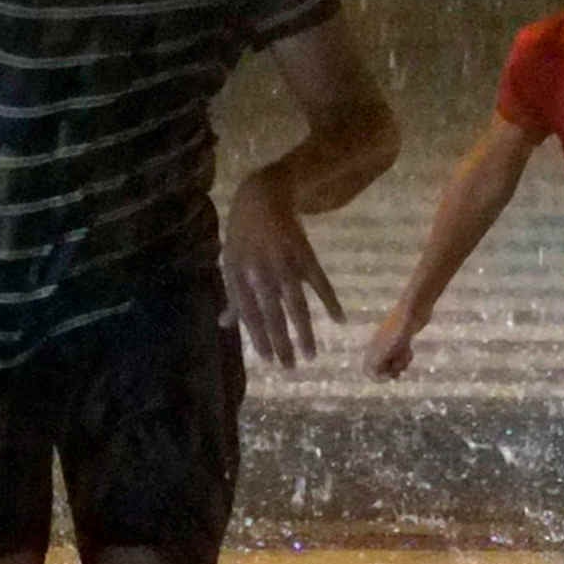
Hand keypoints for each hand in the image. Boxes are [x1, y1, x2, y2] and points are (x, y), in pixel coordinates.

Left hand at [222, 171, 341, 367]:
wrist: (263, 196)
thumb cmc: (243, 234)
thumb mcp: (231, 262)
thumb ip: (232, 296)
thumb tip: (224, 326)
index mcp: (238, 274)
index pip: (249, 313)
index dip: (258, 338)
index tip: (269, 360)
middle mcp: (260, 271)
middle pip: (272, 314)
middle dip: (281, 343)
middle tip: (290, 367)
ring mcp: (284, 262)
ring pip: (296, 303)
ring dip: (304, 331)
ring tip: (311, 354)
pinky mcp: (304, 253)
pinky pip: (319, 282)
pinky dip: (330, 300)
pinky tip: (339, 319)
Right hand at [365, 302, 424, 380]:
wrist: (414, 308)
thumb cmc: (401, 327)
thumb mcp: (391, 347)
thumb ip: (380, 362)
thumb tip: (374, 376)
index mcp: (374, 348)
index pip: (369, 370)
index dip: (378, 377)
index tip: (390, 375)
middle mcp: (379, 346)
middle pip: (382, 368)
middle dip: (392, 371)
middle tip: (401, 365)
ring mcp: (391, 343)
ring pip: (393, 362)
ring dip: (401, 364)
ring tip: (407, 354)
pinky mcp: (402, 340)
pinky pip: (401, 356)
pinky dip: (406, 357)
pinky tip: (410, 349)